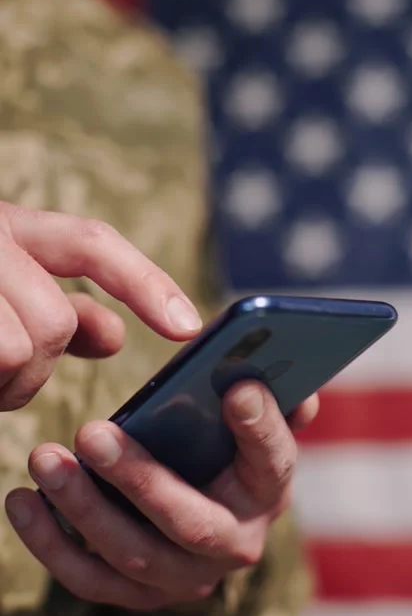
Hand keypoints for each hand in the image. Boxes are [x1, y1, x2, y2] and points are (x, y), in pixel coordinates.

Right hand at [0, 202, 201, 410]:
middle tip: (6, 381)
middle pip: (58, 319)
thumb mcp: (3, 298)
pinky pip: (0, 361)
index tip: (188, 327)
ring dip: (8, 387)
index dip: (146, 284)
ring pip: (24, 350)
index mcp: (11, 228)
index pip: (92, 244)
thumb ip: (58, 311)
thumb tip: (116, 337)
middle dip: (40, 367)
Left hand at [6, 385, 318, 609]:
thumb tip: (265, 375)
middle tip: (90, 434)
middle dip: (137, 479)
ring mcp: (186, 577)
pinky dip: (52, 543)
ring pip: (133, 554)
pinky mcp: (141, 594)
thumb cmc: (221, 450)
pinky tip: (23, 501)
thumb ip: (263, 398)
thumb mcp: (247, 422)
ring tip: (45, 460)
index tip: (238, 389)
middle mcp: (235, 544)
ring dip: (83, 509)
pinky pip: (91, 579)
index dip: (260, 427)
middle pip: (188, 522)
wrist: (207, 516)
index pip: (273, 460)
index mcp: (267, 489)